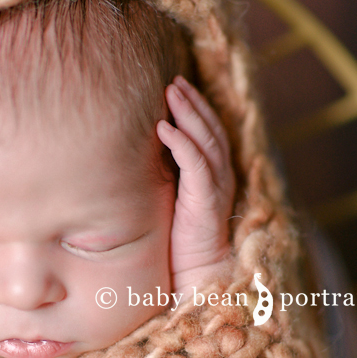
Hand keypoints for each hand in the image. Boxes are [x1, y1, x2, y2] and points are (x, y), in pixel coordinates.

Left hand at [157, 76, 234, 296]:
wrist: (193, 276)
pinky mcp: (206, 202)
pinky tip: (164, 129)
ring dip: (188, 114)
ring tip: (171, 92)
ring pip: (207, 140)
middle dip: (193, 102)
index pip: (209, 133)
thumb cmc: (176, 242)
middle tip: (174, 81)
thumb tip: (135, 156)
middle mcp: (221, 177)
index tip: (176, 88)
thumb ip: (164, 177)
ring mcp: (216, 188)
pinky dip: (182, 144)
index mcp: (213, 176)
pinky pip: (197, 165)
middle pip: (211, 129)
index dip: (196, 109)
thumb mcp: (169, 200)